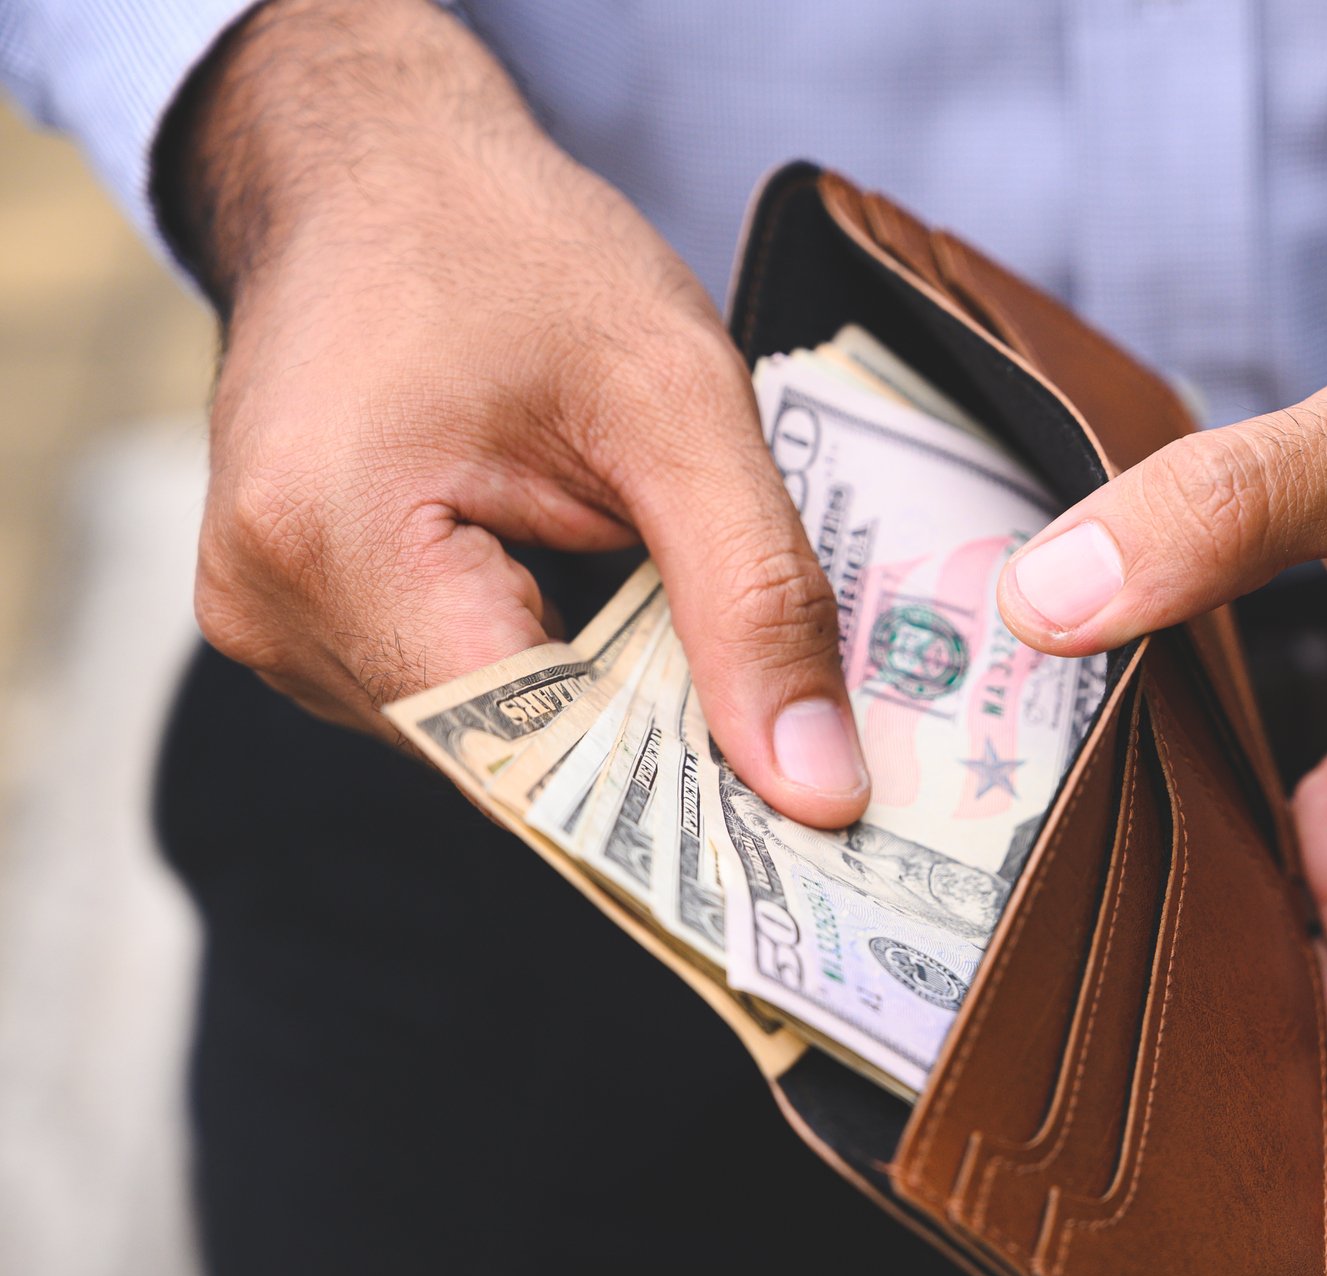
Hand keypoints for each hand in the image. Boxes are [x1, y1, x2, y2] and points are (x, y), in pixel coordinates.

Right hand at [163, 0, 867, 825]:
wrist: (381, 170)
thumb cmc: (515, 251)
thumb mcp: (679, 400)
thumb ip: (755, 595)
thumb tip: (816, 789)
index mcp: (333, 544)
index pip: (532, 761)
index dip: (679, 801)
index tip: (804, 814)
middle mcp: (271, 610)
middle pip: (510, 764)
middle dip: (652, 744)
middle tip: (785, 716)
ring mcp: (271, 620)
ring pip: (489, 744)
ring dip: (603, 701)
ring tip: (669, 605)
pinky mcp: (299, 617)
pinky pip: (456, 698)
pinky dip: (552, 669)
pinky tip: (598, 593)